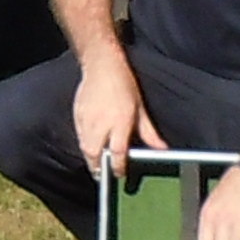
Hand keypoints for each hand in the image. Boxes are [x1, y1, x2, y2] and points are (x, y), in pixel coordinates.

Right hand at [70, 55, 161, 175]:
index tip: (119, 173)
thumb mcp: (140, 108)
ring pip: (85, 147)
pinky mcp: (77, 115)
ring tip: (96, 163)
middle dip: (98, 168)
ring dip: (90, 157)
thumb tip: (162, 149)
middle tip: (102, 175)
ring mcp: (87, 119)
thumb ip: (149, 133)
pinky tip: (91, 144)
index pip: (116, 153)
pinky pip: (79, 135)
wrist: (102, 65)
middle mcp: (102, 123)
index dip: (118, 166)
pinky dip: (85, 143)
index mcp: (120, 122)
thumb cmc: (124, 84)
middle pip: (95, 154)